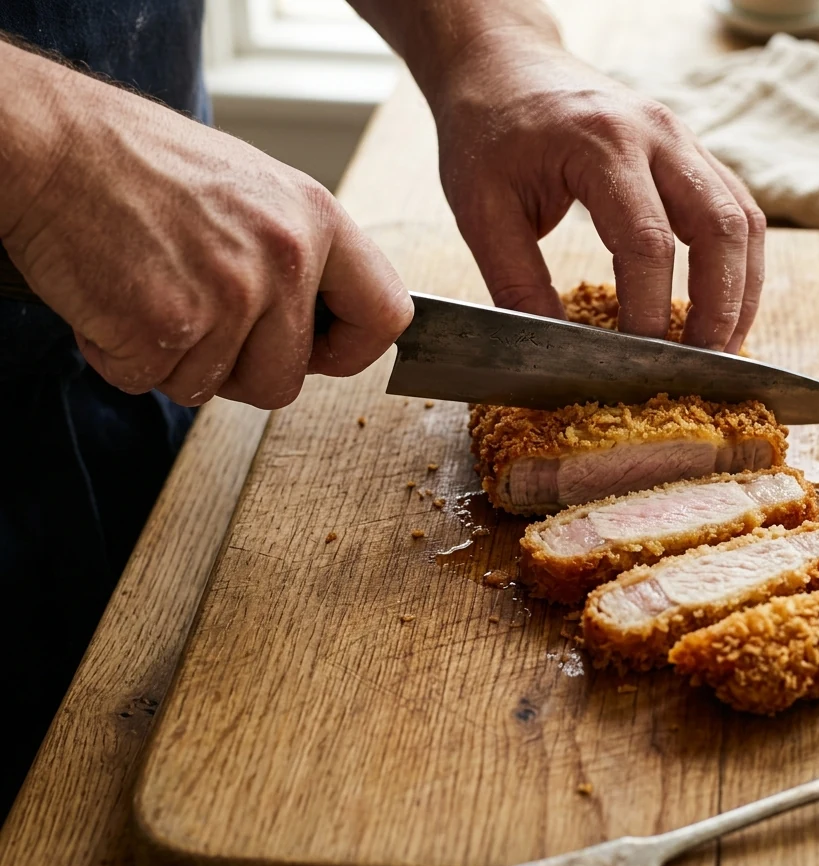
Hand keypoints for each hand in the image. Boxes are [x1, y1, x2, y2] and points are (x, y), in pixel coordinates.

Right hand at [0, 48, 411, 408]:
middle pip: (285, 379)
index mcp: (317, 220)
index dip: (351, 350)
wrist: (49, 141)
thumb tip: (320, 322)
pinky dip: (122, 355)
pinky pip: (152, 380)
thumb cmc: (140, 161)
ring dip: (172, 357)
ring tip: (147, 287)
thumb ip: (296, 255)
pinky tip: (112, 295)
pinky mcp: (167, 325)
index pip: (386, 315)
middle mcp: (286, 259)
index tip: (317, 351)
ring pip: (212, 387)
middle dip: (235, 369)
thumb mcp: (252, 189)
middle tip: (194, 319)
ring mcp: (229, 295)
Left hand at [430, 35, 764, 352]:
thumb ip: (517, 282)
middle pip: (719, 227)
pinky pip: (735, 206)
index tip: (638, 365)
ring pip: (743, 218)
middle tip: (701, 367)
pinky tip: (724, 304)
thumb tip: (560, 353)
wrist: (500, 62)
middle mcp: (656, 133)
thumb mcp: (480, 208)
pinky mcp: (689, 149)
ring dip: (742, 288)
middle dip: (718, 306)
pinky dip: (738, 262)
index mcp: (601, 143)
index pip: (647, 242)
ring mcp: (682, 136)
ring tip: (722, 347)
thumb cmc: (486, 129)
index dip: (649, 312)